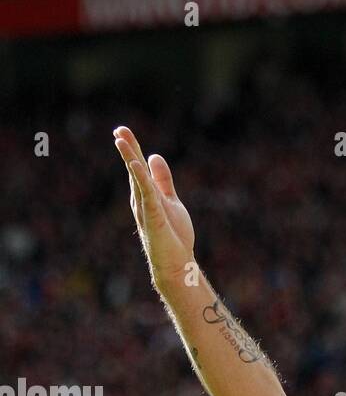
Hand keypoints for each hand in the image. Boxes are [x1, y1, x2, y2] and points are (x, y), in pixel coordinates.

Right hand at [113, 126, 195, 286]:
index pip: (138, 167)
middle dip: (127, 150)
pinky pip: (147, 197)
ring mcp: (146, 210)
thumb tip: (154, 156)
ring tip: (121, 141)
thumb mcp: (171, 201)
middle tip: (118, 130)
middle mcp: (142, 200)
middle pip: (134, 170)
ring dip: (130, 160)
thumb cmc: (173, 236)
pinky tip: (136, 166)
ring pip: (137, 180)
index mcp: (147, 194)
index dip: (132, 149)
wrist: (177, 265)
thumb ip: (163, 181)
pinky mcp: (154, 219)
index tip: (122, 131)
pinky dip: (142, 181)